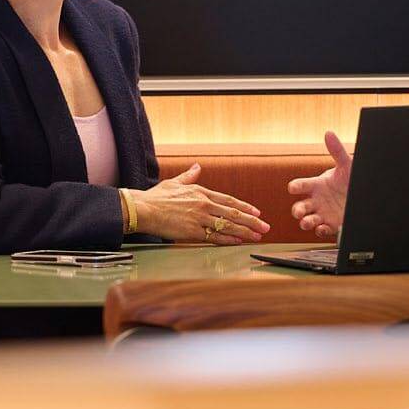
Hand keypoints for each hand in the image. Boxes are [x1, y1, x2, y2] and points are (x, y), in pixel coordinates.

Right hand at [128, 164, 270, 243]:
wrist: (143, 209)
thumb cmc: (156, 197)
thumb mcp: (175, 182)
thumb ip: (189, 176)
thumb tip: (198, 167)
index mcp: (201, 192)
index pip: (229, 200)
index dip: (245, 207)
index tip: (257, 213)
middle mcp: (204, 204)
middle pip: (233, 213)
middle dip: (252, 221)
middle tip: (265, 227)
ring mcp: (199, 218)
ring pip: (228, 225)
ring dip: (245, 231)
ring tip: (257, 236)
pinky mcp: (192, 232)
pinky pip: (215, 236)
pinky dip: (229, 239)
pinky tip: (239, 241)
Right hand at [288, 131, 350, 238]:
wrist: (360, 195)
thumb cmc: (349, 179)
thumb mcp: (345, 165)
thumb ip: (337, 151)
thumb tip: (329, 133)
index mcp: (316, 185)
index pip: (301, 186)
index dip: (295, 186)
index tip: (293, 187)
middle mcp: (316, 200)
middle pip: (299, 206)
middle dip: (297, 210)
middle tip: (298, 212)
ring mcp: (322, 213)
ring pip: (307, 220)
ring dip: (305, 222)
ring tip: (307, 222)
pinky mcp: (330, 224)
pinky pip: (322, 230)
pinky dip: (321, 230)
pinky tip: (323, 228)